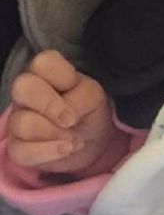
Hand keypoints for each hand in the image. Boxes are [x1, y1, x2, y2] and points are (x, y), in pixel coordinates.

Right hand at [7, 50, 122, 174]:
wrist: (93, 140)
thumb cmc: (89, 110)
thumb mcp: (94, 96)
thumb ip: (81, 97)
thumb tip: (65, 118)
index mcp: (45, 72)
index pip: (43, 62)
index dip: (61, 75)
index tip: (74, 87)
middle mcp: (26, 92)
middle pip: (22, 87)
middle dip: (50, 105)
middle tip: (71, 120)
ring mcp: (18, 119)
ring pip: (23, 123)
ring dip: (55, 134)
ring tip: (75, 139)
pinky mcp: (18, 146)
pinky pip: (21, 151)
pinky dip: (48, 152)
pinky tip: (66, 149)